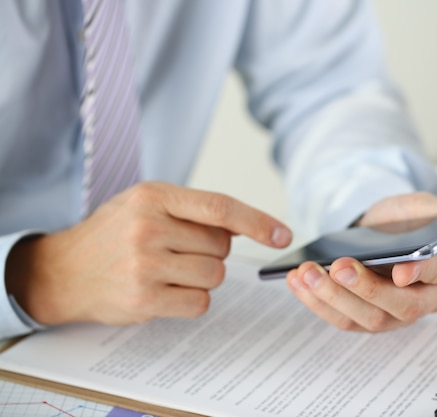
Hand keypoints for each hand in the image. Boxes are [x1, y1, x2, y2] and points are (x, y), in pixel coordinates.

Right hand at [6, 182, 291, 326]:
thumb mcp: (146, 203)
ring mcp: (145, 265)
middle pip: (221, 247)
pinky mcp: (144, 299)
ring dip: (202, 277)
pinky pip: (200, 303)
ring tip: (169, 270)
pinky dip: (192, 299)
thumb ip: (192, 210)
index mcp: (154, 196)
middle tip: (178, 251)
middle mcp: (149, 227)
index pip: (220, 208)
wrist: (63, 270)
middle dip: (211, 252)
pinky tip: (165, 290)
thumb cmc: (113, 234)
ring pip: (215, 276)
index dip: (258, 222)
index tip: (283, 235)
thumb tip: (244, 229)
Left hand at [286, 192, 436, 331]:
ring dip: (332, 297)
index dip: (420, 274)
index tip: (400, 269)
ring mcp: (394, 314)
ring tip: (306, 273)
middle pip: (400, 306)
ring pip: (366, 318)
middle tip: (339, 266)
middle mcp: (425, 299)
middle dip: (365, 288)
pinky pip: (342, 319)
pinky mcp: (365, 318)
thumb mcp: (423, 206)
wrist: (378, 232)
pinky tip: (297, 280)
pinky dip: (316, 302)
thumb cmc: (404, 220)